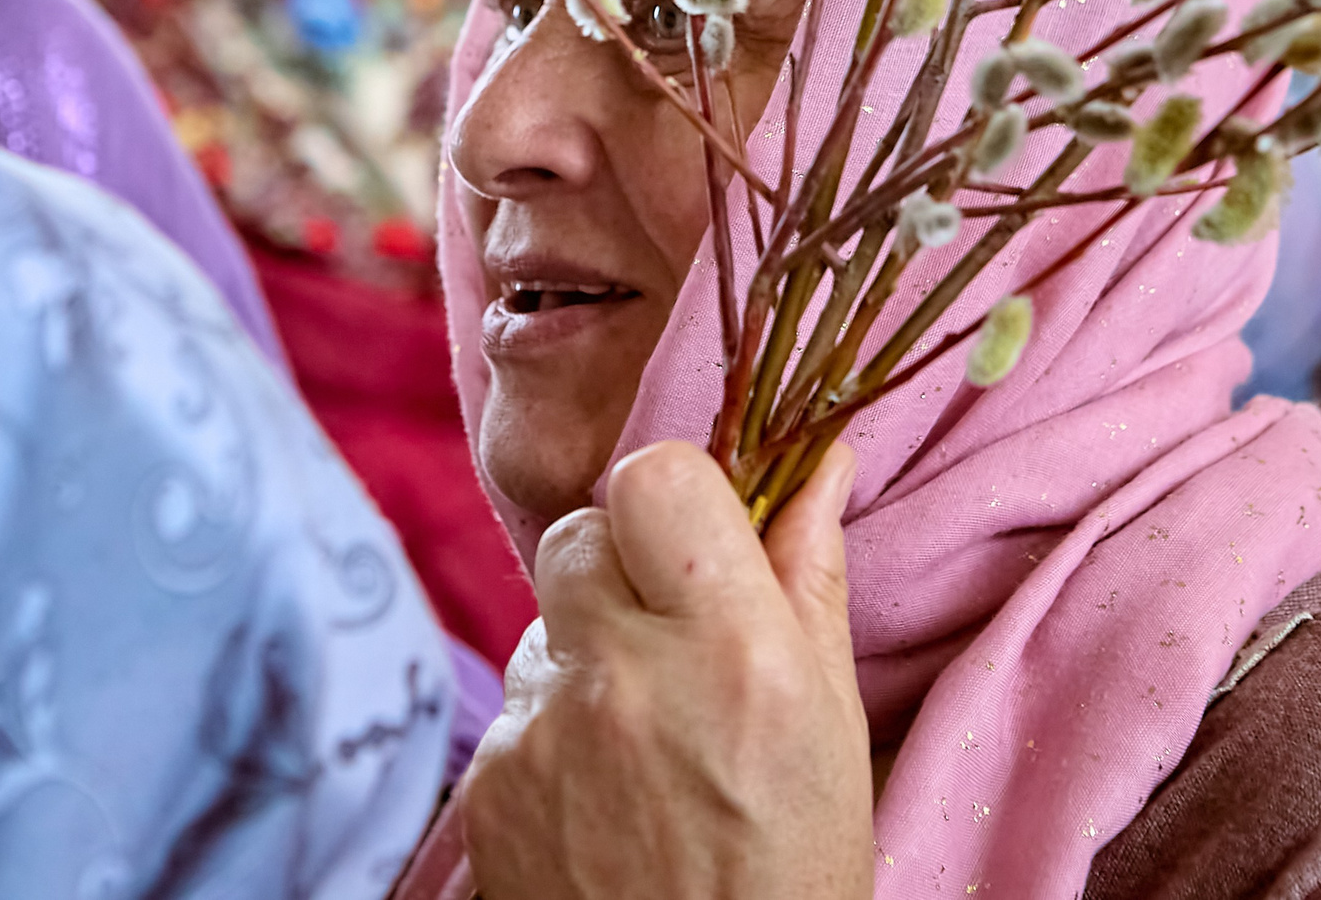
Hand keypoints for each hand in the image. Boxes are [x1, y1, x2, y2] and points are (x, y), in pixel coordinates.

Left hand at [460, 441, 873, 899]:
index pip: (655, 475)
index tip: (698, 540)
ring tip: (646, 743)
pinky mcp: (487, 784)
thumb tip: (818, 461)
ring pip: (543, 620)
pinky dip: (551, 733)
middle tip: (669, 637)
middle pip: (580, 533)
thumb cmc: (794, 869)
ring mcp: (545, 731)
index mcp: (736, 649)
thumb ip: (809, 578)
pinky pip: (513, 706)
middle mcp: (630, 676)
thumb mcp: (833, 722)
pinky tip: (604, 795)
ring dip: (586, 654)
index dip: (673, 497)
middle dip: (621, 568)